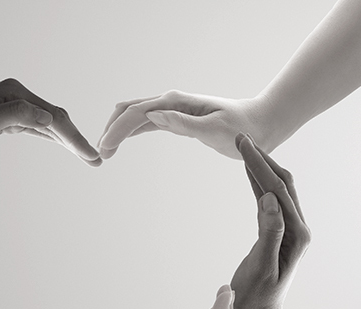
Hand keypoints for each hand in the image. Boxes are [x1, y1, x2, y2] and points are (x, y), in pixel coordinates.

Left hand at [0, 79, 100, 165]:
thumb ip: (18, 115)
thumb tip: (50, 118)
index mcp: (17, 94)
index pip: (54, 118)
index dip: (74, 138)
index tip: (90, 155)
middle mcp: (20, 97)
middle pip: (58, 120)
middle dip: (78, 141)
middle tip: (96, 161)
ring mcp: (17, 107)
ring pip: (52, 125)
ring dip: (71, 142)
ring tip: (89, 158)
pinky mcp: (12, 118)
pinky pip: (41, 129)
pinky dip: (56, 139)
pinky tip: (67, 147)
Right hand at [97, 91, 272, 159]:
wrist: (260, 125)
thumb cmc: (242, 130)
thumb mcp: (214, 130)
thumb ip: (183, 124)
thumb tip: (152, 117)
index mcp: (177, 102)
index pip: (138, 114)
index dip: (118, 130)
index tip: (105, 149)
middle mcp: (172, 103)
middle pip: (130, 110)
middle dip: (112, 129)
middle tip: (100, 153)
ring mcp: (174, 110)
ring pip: (136, 116)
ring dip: (119, 130)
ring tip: (105, 150)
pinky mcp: (178, 120)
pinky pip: (147, 123)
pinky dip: (132, 131)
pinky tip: (122, 142)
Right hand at [230, 134, 310, 308]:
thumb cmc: (257, 299)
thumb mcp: (262, 267)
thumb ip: (269, 234)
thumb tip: (269, 201)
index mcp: (297, 235)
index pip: (278, 190)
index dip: (261, 165)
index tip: (243, 145)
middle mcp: (297, 229)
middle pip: (281, 184)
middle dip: (262, 159)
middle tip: (241, 138)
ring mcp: (288, 231)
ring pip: (275, 190)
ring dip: (260, 168)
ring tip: (243, 147)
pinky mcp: (276, 234)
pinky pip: (267, 202)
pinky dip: (257, 183)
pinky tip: (248, 171)